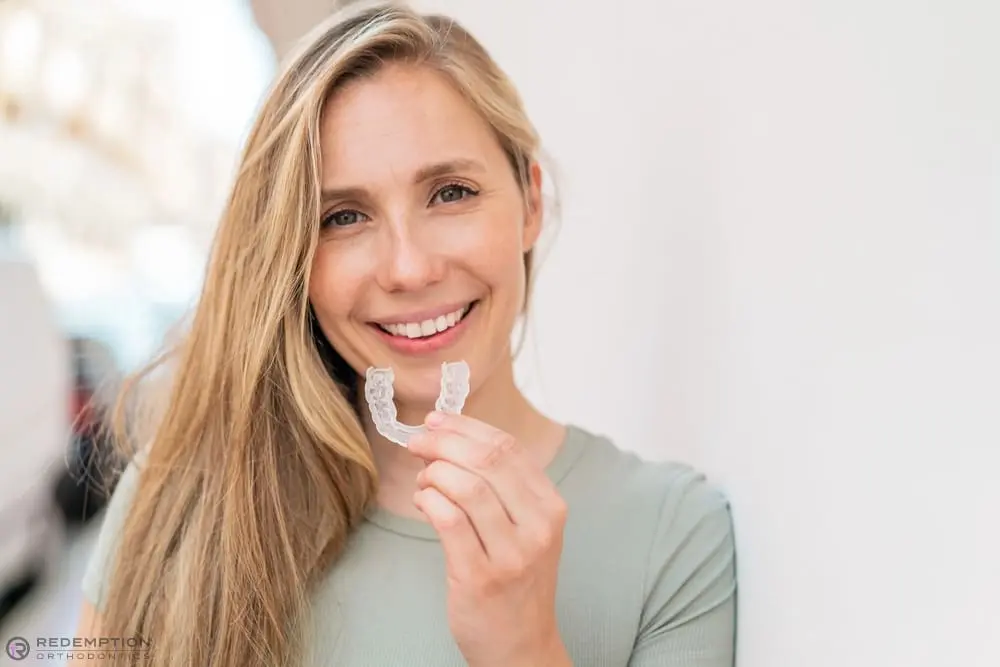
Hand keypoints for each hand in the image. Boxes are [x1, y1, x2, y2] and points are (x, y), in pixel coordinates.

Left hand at [407, 412, 571, 666]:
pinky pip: (448, 520)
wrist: (521, 648)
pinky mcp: (480, 577)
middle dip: (443, 442)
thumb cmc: (516, 582)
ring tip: (423, 482)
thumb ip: (503, 487)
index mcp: (551, 507)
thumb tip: (454, 437)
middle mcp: (537, 527)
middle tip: (418, 443)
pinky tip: (423, 502)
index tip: (437, 421)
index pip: (509, 448)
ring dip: (433, 474)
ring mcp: (511, 554)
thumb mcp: (527, 529)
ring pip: (466, 486)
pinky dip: (429, 500)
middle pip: (487, 461)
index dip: (467, 427)